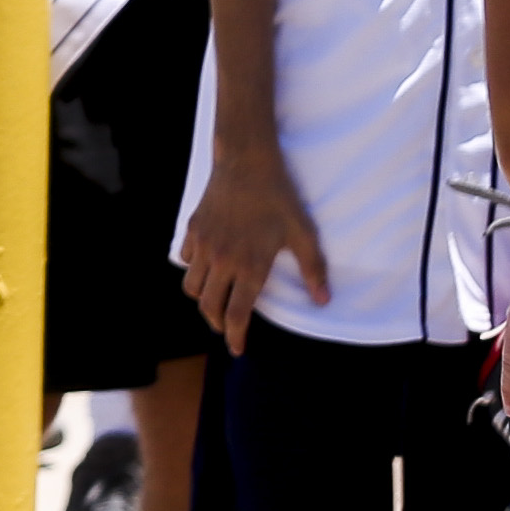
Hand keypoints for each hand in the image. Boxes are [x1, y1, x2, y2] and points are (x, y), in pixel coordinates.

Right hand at [174, 140, 327, 351]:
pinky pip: (186, 259)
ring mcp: (204, 244)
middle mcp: (222, 260)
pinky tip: (208, 266)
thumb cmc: (278, 198)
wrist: (246, 161)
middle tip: (228, 327)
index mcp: (250, 266)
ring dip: (203, 298)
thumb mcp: (304, 234)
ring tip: (215, 298)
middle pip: (209, 306)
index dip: (236, 337)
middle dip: (217, 323)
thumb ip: (314, 270)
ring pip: (192, 286)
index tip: (238, 348)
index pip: (236, 314)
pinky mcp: (193, 228)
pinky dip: (194, 269)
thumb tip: (323, 301)